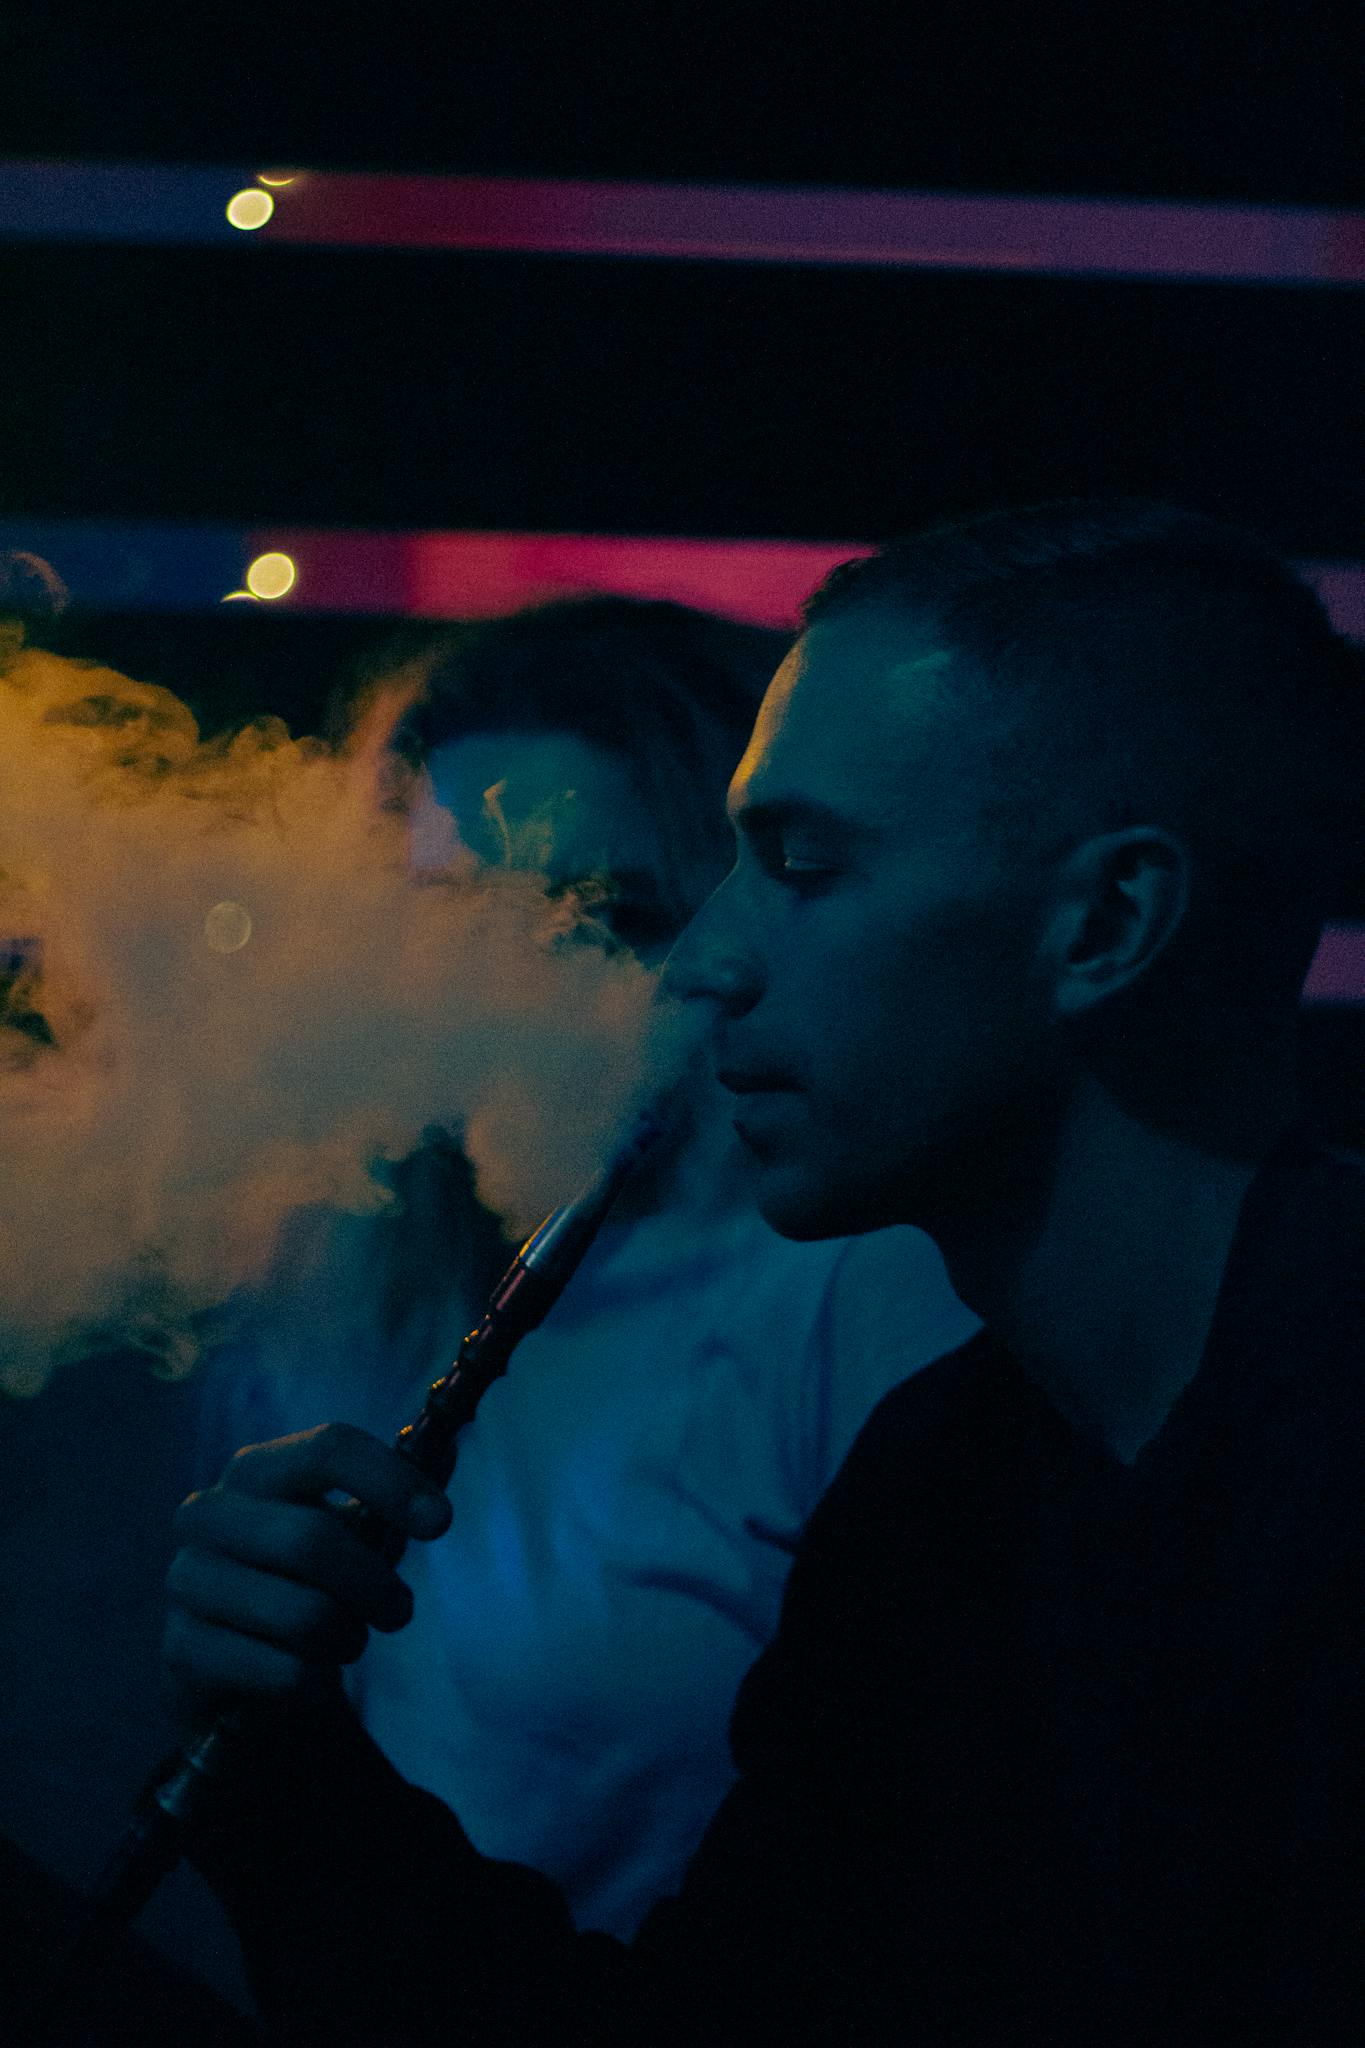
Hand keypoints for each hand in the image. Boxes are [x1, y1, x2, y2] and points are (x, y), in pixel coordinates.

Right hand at [162, 1422, 452, 1729]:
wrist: (235, 1665)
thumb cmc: (304, 1582)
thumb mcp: (349, 1533)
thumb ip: (393, 1496)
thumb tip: (448, 1449)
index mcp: (257, 1470)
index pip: (327, 1449)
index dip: (391, 1481)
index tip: (440, 1522)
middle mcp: (209, 1514)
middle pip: (312, 1539)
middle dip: (375, 1584)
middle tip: (399, 1611)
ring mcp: (187, 1581)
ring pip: (302, 1613)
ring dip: (346, 1638)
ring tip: (346, 1641)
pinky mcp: (181, 1649)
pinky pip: (281, 1672)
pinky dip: (315, 1683)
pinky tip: (307, 1678)